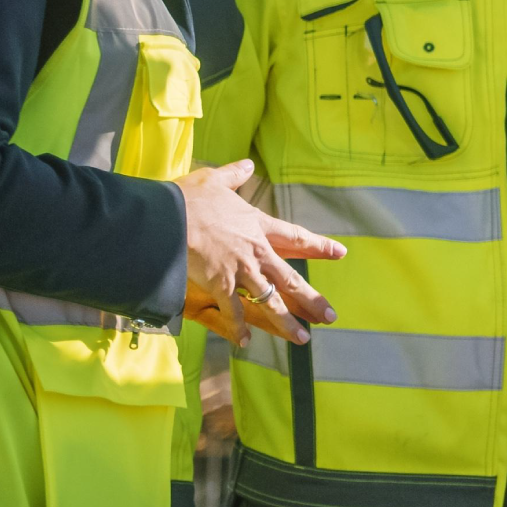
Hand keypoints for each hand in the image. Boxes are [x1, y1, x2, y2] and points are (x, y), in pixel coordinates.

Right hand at [179, 160, 345, 345]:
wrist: (166, 219)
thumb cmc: (188, 199)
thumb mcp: (213, 180)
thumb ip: (234, 175)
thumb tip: (247, 164)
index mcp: (257, 225)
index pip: (295, 237)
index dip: (319, 246)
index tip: (340, 253)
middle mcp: (256, 250)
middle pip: (290, 278)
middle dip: (311, 298)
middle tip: (330, 315)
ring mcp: (240, 270)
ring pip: (271, 300)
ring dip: (287, 322)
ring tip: (303, 338)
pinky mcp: (221, 285)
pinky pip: (235, 311)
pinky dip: (239, 328)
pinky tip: (246, 342)